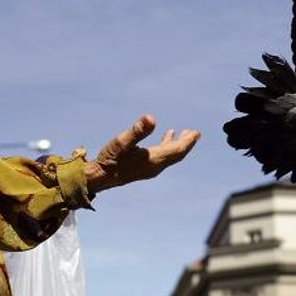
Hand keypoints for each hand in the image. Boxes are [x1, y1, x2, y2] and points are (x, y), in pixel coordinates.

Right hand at [85, 115, 200, 193]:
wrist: (99, 178)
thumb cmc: (110, 159)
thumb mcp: (122, 142)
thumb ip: (137, 130)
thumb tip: (151, 118)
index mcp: (154, 159)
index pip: (177, 150)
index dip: (188, 141)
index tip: (196, 133)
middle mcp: (155, 166)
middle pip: (176, 154)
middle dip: (186, 143)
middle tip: (195, 133)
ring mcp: (149, 169)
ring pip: (169, 156)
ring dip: (176, 145)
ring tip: (182, 133)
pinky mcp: (143, 168)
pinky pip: (160, 157)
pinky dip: (165, 147)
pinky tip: (163, 138)